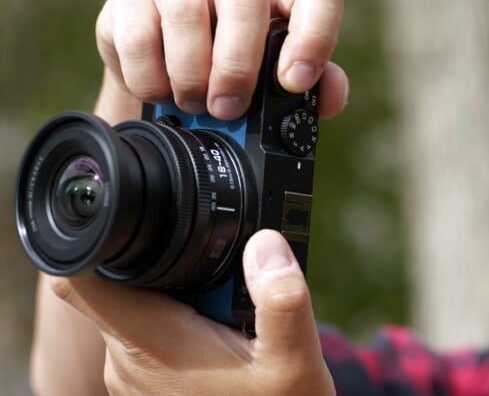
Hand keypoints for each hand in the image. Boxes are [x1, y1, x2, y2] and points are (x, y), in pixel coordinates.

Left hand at [50, 230, 333, 394]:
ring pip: (138, 305)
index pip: (83, 279)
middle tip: (225, 282)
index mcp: (153, 344)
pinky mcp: (149, 383)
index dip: (99, 239)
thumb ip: (281, 300)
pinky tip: (225, 333)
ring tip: (228, 311)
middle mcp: (129, 361)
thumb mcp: (295, 361)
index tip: (136, 219)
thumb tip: (266, 242)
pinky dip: (183, 319)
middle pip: (120, 282)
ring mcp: (135, 376)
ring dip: (179, 292)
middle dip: (168, 262)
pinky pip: (151, 332)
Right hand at [93, 0, 347, 124]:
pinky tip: (161, 93)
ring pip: (187, 11)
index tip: (295, 83)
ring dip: (191, 73)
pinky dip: (150, 78)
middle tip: (229, 108)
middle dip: (237, 65)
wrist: (165, 64)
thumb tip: (327, 99)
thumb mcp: (276, 78)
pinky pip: (139, 36)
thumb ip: (314, 88)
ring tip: (195, 104)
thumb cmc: (234, 67)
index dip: (314, 37)